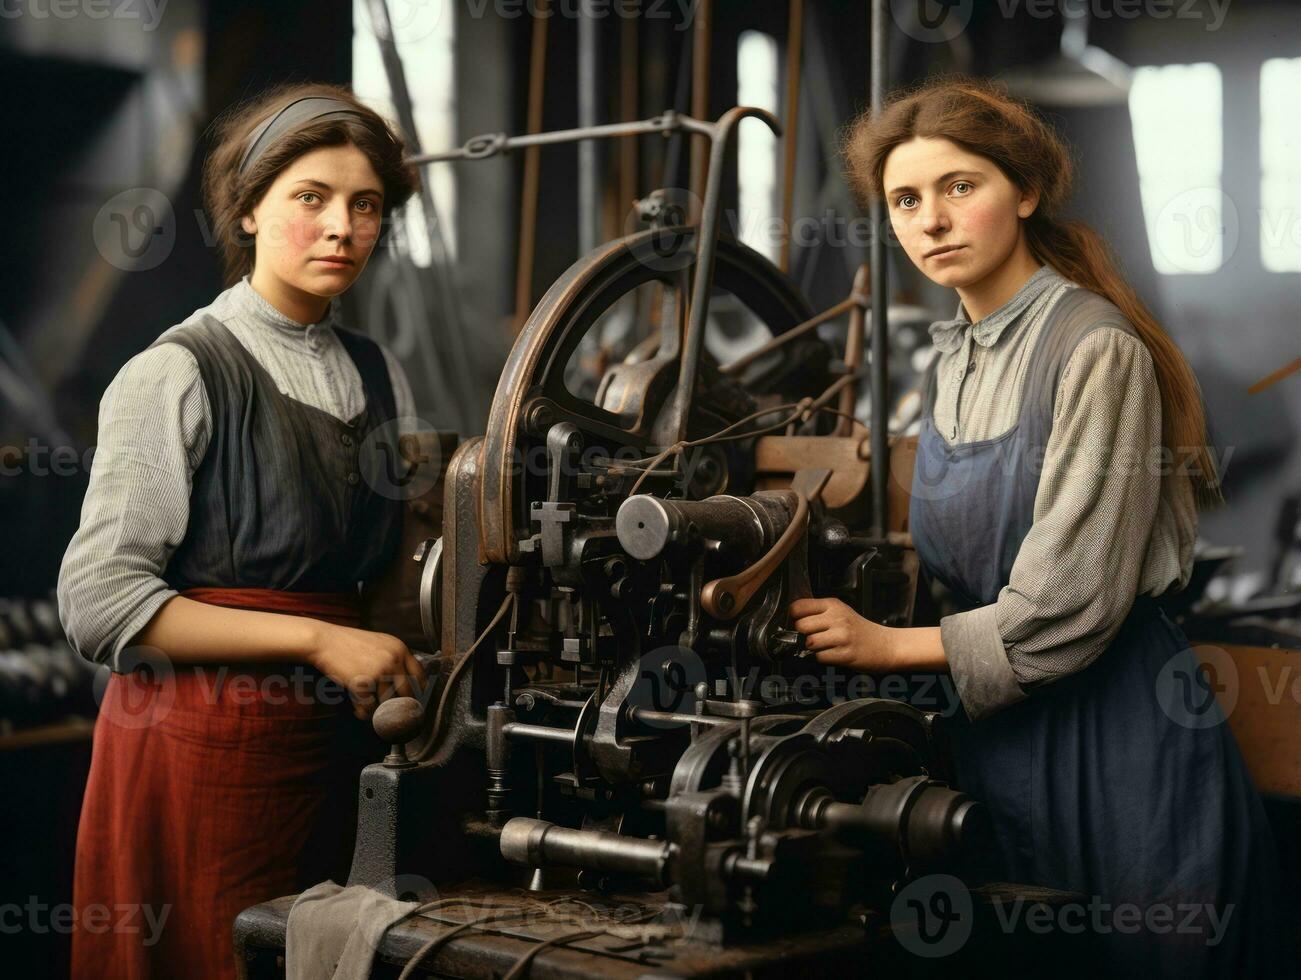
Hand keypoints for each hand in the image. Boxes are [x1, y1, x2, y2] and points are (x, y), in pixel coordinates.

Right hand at [305, 622, 429, 719]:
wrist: (325, 641)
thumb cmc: (349, 643)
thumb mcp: (380, 643)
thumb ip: (395, 658)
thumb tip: (408, 681)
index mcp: (400, 649)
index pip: (419, 675)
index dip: (418, 691)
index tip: (414, 700)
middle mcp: (393, 660)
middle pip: (407, 692)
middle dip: (400, 704)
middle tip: (394, 711)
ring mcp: (379, 672)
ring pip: (386, 702)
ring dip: (377, 708)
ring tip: (368, 705)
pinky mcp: (363, 683)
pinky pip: (368, 707)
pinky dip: (363, 712)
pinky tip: (358, 709)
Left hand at [789, 597, 896, 671]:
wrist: (886, 645)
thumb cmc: (859, 630)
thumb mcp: (841, 612)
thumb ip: (819, 612)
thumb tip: (791, 618)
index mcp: (833, 605)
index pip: (798, 606)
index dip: (793, 617)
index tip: (797, 623)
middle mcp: (837, 618)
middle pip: (801, 626)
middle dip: (802, 635)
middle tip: (813, 638)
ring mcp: (842, 636)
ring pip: (810, 642)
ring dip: (812, 648)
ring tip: (824, 647)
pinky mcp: (846, 654)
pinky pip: (820, 657)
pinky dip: (823, 658)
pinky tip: (833, 654)